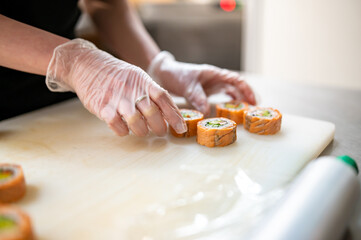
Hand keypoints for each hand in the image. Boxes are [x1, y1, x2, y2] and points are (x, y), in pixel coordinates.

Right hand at [46, 39, 186, 136]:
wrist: (86, 64)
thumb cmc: (116, 74)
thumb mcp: (137, 76)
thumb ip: (151, 91)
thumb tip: (168, 112)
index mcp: (143, 80)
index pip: (164, 98)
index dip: (174, 115)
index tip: (181, 128)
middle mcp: (132, 89)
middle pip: (152, 113)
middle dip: (160, 127)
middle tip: (161, 132)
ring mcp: (116, 98)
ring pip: (136, 122)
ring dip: (142, 131)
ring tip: (142, 131)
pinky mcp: (102, 107)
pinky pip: (117, 126)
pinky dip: (123, 131)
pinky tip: (124, 129)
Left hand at [147, 51, 255, 114]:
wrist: (164, 74)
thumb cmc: (176, 75)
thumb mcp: (187, 86)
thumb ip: (197, 98)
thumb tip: (207, 113)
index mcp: (214, 73)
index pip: (236, 80)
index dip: (247, 90)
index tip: (253, 101)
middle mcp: (216, 79)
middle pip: (237, 86)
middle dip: (247, 97)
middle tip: (253, 110)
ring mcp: (212, 85)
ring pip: (230, 91)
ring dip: (238, 100)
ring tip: (245, 112)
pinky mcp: (207, 91)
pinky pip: (221, 96)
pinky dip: (227, 102)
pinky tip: (231, 110)